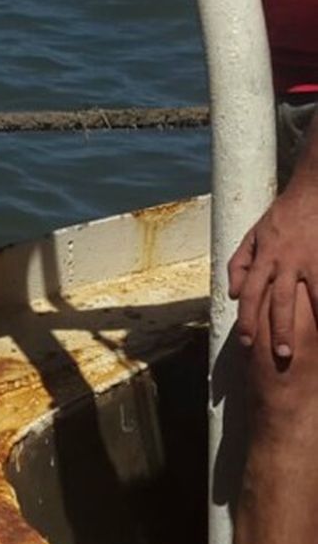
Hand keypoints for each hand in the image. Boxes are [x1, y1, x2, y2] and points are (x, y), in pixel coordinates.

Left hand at [230, 174, 317, 359]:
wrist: (313, 188)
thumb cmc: (282, 214)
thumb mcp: (251, 236)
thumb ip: (239, 264)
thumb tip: (234, 295)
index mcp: (264, 258)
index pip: (251, 295)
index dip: (248, 320)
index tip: (247, 344)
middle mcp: (285, 260)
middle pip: (279, 301)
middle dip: (279, 330)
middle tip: (281, 355)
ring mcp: (311, 258)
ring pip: (312, 295)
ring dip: (315, 320)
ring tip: (315, 343)